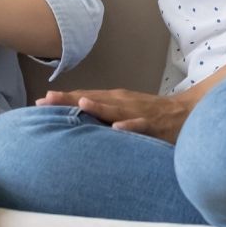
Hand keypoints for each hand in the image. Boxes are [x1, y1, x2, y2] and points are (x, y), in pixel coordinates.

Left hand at [37, 88, 192, 143]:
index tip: (39, 102)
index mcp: (114, 100)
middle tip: (46, 100)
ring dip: (97, 107)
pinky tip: (117, 129)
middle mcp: (122, 103)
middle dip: (69, 100)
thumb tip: (73, 117)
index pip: (83, 97)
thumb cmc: (149, 114)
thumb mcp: (123, 110)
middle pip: (93, 99)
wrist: (185, 114)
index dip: (62, 99)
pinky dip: (129, 126)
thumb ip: (101, 114)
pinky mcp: (153, 125)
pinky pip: (140, 126)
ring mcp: (138, 113)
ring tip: (79, 105)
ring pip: (115, 109)